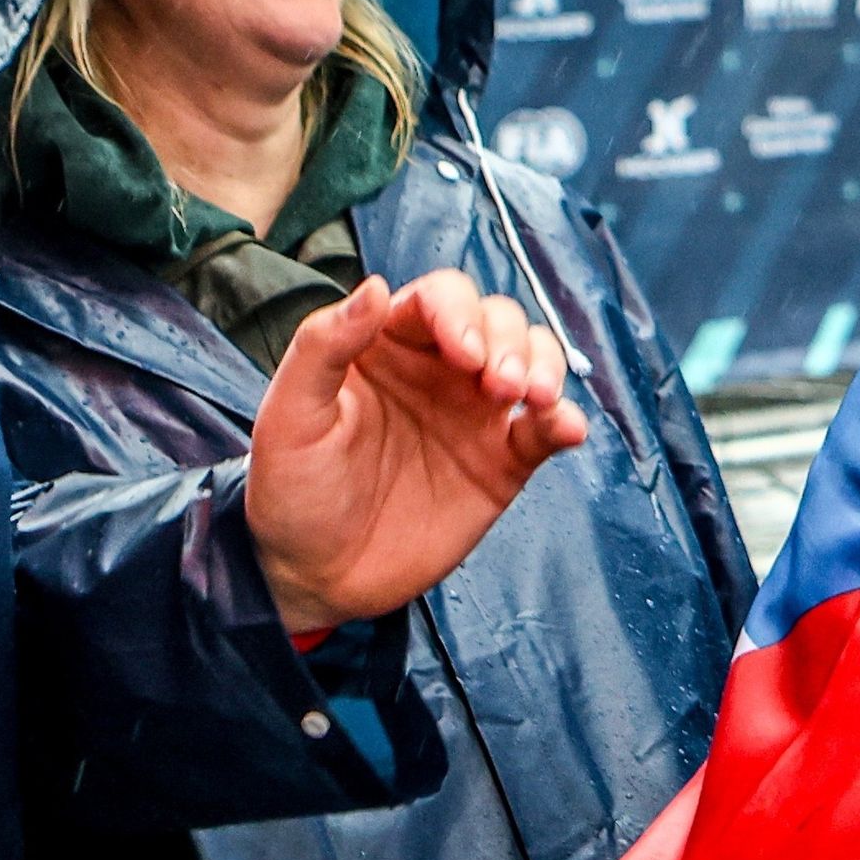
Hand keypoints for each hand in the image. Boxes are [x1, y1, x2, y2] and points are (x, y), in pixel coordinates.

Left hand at [246, 269, 586, 633]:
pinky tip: (566, 428)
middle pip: (498, 320)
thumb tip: (375, 284)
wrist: (317, 574)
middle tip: (501, 386)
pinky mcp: (504, 462)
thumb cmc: (292, 490)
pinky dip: (567, 421)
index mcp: (385, 346)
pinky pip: (548, 430)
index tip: (465, 354)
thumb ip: (324, 345)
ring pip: (533, 360)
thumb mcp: (292, 415)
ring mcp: (475, 415)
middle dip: (511, 342)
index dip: (460, 313)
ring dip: (545, 367)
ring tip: (534, 400)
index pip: (439, 299)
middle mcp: (438, 370)